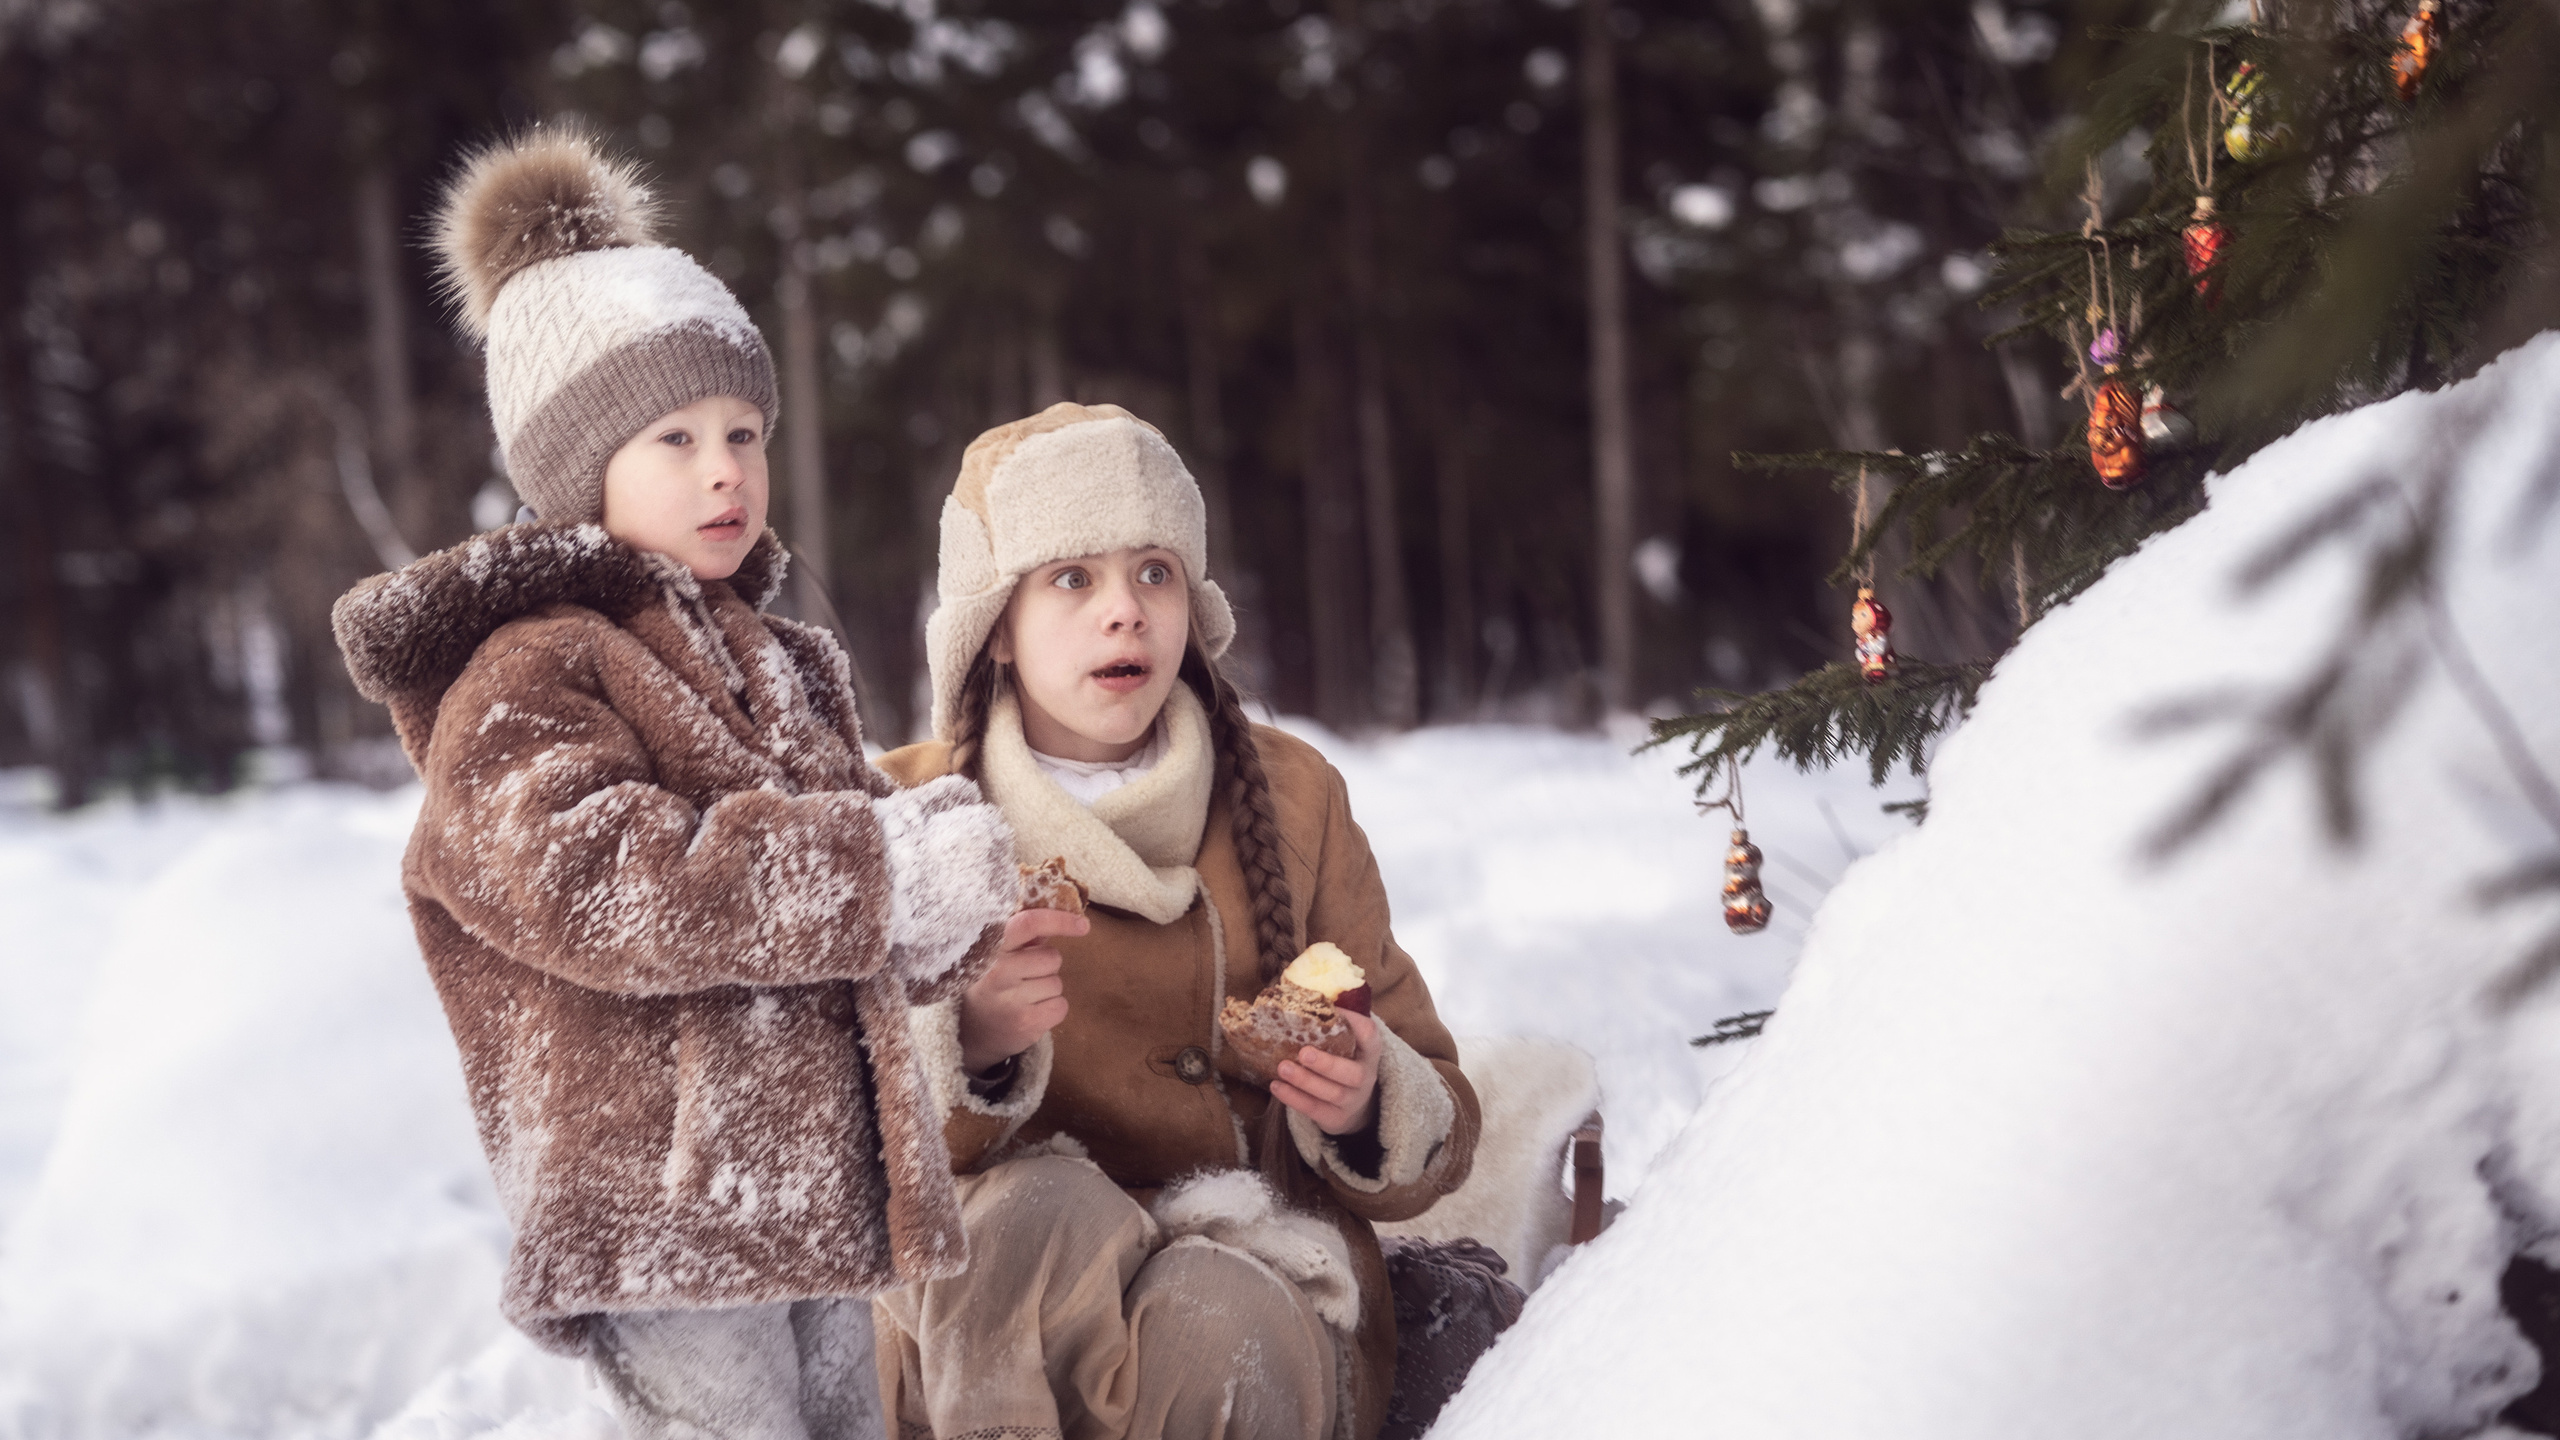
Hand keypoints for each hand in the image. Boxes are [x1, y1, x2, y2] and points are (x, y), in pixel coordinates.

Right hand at [957, 907, 1084, 1073]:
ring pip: (1057, 983)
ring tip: (1023, 996)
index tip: (1082, 925)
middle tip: (1025, 976)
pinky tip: (1031, 1011)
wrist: (970, 1031)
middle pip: (1052, 957)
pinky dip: (1052, 1009)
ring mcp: (1011, 999)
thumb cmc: (991, 984)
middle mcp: (998, 971)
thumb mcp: (998, 955)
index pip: (1028, 924)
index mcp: (990, 948)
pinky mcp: (1026, 1023)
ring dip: (1048, 989)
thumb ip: (1025, 936)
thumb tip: (1063, 915)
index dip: (1059, 920)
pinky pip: (1061, 1006)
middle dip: (1047, 965)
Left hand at [1272, 1010, 1379, 1135]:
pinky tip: (1276, 1086)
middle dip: (1327, 1064)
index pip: (1371, 1036)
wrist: (1354, 1108)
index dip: (1355, 1023)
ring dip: (1305, 1081)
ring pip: (1332, 1093)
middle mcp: (1365, 1078)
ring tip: (1283, 1068)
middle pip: (1352, 1074)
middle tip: (1303, 1053)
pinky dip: (1295, 1099)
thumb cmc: (1342, 1064)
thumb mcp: (1345, 1046)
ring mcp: (1352, 1101)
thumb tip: (1296, 993)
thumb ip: (1330, 1025)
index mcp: (1369, 1052)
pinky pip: (1315, 1110)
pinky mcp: (1336, 1118)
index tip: (1334, 1011)